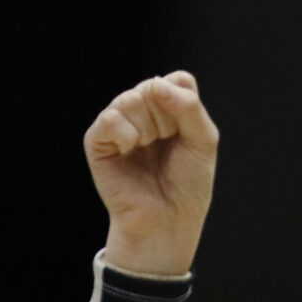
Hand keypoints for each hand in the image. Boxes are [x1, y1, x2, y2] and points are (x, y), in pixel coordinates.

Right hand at [85, 72, 218, 277]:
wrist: (168, 221)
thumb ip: (188, 106)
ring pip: (130, 99)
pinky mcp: (98, 141)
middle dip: (166, 122)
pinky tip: (129, 149)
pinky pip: (109, 118)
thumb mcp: (203, 140)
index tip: (185, 136)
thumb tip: (155, 84)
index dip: (184, 107)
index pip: (177, 80)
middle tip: (164, 149)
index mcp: (168, 107)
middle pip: (153, 87)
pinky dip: (124, 133)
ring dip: (146, 129)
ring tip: (145, 151)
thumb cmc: (187, 185)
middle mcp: (141, 111)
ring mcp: (118, 124)